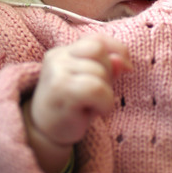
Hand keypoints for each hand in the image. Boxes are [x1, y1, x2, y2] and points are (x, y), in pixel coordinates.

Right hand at [24, 34, 131, 172]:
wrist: (44, 133)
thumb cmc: (73, 106)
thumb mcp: (93, 83)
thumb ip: (108, 68)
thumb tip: (122, 60)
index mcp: (64, 51)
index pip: (97, 39)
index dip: (118, 50)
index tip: (127, 68)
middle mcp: (58, 57)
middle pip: (99, 51)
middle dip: (109, 72)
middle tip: (100, 93)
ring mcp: (56, 72)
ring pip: (99, 72)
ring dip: (107, 92)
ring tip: (95, 104)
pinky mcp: (59, 90)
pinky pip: (96, 88)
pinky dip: (105, 102)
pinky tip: (97, 111)